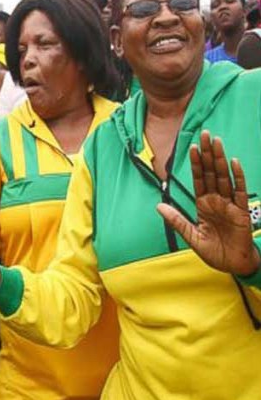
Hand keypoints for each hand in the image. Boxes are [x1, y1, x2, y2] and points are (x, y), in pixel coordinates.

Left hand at [157, 131, 259, 276]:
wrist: (232, 265)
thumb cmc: (214, 251)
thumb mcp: (191, 236)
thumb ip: (176, 220)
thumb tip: (158, 205)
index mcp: (204, 205)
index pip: (199, 179)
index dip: (196, 164)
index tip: (192, 146)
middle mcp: (217, 201)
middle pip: (211, 173)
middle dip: (208, 154)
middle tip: (205, 134)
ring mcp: (230, 204)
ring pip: (224, 177)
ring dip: (220, 159)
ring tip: (216, 142)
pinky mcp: (242, 212)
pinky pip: (239, 192)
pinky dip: (237, 177)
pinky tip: (233, 163)